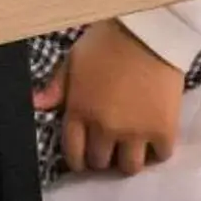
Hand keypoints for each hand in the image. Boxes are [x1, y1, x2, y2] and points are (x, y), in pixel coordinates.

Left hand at [36, 21, 184, 175]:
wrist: (148, 33)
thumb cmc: (106, 42)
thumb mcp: (73, 60)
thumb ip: (56, 87)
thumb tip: (36, 105)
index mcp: (80, 111)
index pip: (73, 153)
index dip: (77, 160)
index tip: (83, 158)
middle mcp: (105, 127)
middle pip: (100, 162)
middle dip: (101, 156)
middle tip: (107, 147)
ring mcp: (135, 132)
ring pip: (129, 167)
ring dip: (127, 159)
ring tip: (129, 147)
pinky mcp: (163, 131)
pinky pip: (159, 156)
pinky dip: (156, 151)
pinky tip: (152, 139)